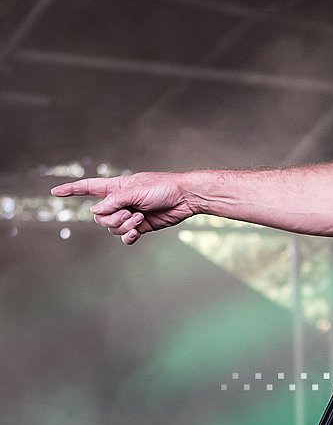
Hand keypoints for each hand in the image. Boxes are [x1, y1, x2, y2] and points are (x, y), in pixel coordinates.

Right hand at [50, 173, 198, 243]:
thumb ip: (114, 201)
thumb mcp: (136, 191)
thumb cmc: (163, 188)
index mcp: (116, 187)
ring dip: (124, 225)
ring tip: (140, 218)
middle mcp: (120, 201)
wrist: (185, 199)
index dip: (72, 189)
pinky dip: (128, 237)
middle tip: (131, 212)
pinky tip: (136, 233)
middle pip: (99, 216)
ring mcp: (128, 214)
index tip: (55, 191)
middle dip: (112, 218)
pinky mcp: (139, 226)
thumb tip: (95, 211)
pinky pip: (124, 237)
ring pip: (111, 228)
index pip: (88, 188)